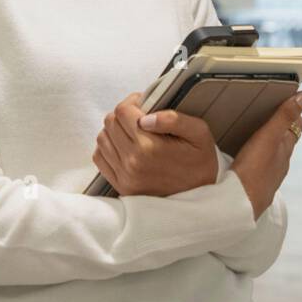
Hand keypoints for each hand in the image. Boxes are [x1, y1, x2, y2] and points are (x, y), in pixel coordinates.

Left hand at [92, 92, 218, 196]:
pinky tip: (124, 146)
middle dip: (124, 115)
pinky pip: (100, 158)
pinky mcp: (121, 186)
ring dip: (114, 130)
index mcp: (149, 147)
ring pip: (102, 138)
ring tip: (133, 132)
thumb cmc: (201, 162)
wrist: (201, 199)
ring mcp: (124, 176)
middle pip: (110, 123)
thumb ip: (174, 119)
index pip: (122, 111)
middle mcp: (132, 162)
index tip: (144, 104)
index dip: (133, 102)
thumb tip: (145, 117)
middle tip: (140, 117)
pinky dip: (108, 148)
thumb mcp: (199, 134)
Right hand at [231, 91, 301, 219]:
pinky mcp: (259, 185)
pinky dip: (262, 159)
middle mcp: (282, 162)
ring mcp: (271, 175)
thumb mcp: (269, 137)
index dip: (295, 113)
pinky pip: (264, 167)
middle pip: (287, 141)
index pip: (296, 126)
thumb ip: (284, 116)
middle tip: (276, 113)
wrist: (240, 205)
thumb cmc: (254, 171)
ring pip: (276, 156)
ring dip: (272, 144)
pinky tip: (252, 161)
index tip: (292, 101)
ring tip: (263, 134)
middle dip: (284, 127)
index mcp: (285, 148)